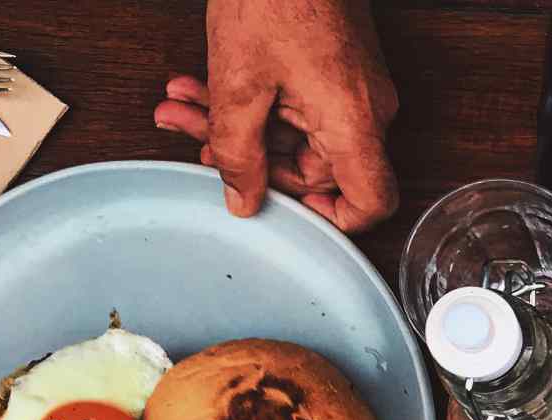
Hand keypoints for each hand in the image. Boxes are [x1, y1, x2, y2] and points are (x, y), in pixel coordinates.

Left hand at [154, 0, 399, 232]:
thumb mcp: (239, 82)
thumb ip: (237, 151)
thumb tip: (242, 198)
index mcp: (354, 122)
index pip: (370, 202)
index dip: (334, 221)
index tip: (287, 211)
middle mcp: (365, 110)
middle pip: (314, 166)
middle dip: (246, 155)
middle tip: (193, 138)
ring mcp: (352, 87)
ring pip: (293, 131)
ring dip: (235, 123)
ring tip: (181, 104)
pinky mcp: (336, 66)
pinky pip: (297, 102)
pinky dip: (252, 98)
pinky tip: (204, 84)